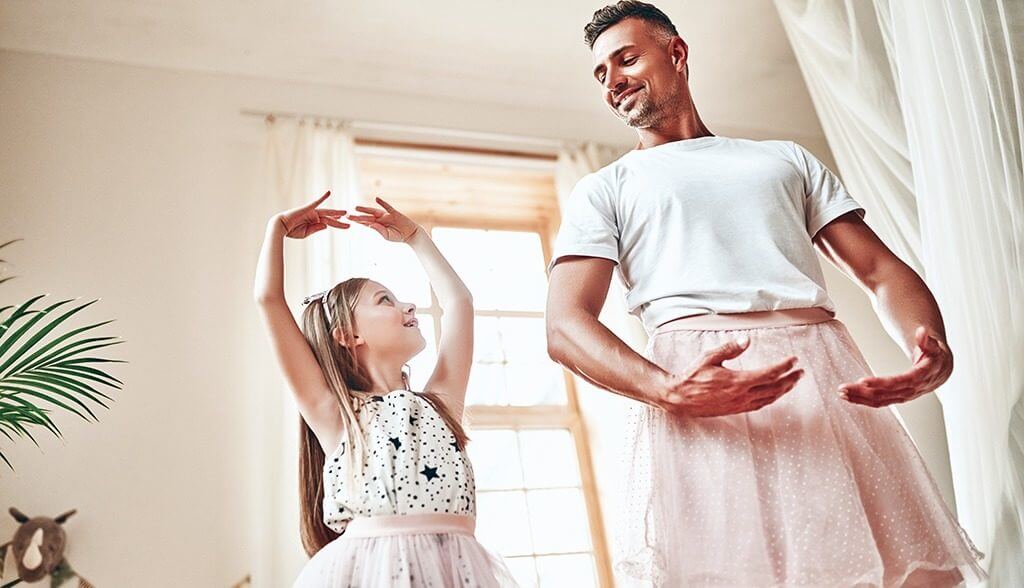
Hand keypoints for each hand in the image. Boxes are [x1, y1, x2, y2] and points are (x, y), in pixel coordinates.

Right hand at [277, 190, 348, 238]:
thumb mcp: (305, 233)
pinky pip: (317, 201)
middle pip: (330, 218)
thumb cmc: (291, 231)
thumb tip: (326, 226)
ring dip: (336, 212)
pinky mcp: (308, 207)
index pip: (328, 223)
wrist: (281, 226)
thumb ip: (316, 229)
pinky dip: (323, 197)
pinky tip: (329, 192)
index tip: (346, 225)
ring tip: (345, 213)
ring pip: (327, 212)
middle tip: (350, 224)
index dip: (338, 224)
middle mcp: (314, 216)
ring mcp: (312, 211)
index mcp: (314, 222)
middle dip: (340, 222)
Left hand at [346, 197, 420, 242]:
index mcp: (378, 226)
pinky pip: (387, 207)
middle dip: (358, 216)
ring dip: (365, 209)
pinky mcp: (394, 213)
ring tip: (356, 208)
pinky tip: (377, 199)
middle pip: (367, 217)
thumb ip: (379, 230)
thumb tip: (370, 225)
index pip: (366, 223)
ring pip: (374, 211)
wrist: (410, 234)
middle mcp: (381, 220)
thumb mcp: (388, 236)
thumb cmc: (399, 236)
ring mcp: (387, 215)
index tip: (349, 219)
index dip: (358, 221)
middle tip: (347, 215)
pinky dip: (382, 203)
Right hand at [658, 336, 803, 416]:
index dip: (784, 367)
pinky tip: (775, 395)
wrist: (680, 398)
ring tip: (793, 382)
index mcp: (737, 381)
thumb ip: (729, 349)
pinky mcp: (735, 410)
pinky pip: (759, 405)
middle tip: (801, 372)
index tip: (794, 359)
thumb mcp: (708, 358)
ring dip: (783, 390)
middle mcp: (741, 395)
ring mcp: (739, 404)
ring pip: (769, 399)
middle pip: (774, 388)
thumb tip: (746, 339)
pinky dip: (771, 399)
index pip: (768, 374)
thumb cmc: (692, 377)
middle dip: (790, 379)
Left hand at [838, 326, 952, 406]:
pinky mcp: (899, 398)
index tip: (863, 381)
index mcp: (924, 375)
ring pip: (882, 400)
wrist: (942, 368)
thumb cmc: (936, 354)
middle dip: (864, 392)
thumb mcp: (934, 345)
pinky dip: (865, 400)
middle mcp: (915, 389)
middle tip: (843, 388)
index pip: (902, 381)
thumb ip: (927, 339)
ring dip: (861, 398)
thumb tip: (922, 331)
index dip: (883, 383)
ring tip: (842, 394)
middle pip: (887, 393)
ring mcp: (906, 395)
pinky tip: (850, 398)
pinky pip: (881, 402)